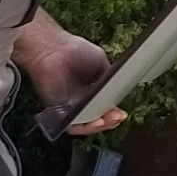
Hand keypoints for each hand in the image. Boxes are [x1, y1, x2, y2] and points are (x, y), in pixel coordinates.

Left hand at [12, 14, 124, 134]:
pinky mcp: (59, 111)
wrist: (55, 49)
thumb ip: (110, 79)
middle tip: (117, 116)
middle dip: (111, 121)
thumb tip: (117, 94)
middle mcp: (83, 100)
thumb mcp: (101, 63)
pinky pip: (72, 125)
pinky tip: (95, 121)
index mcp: (94, 89)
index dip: (115, 113)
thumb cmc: (74, 50)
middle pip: (99, 119)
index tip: (121, 112)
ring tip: (107, 119)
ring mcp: (71, 107)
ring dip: (100, 125)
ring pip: (87, 125)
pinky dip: (84, 126)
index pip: (107, 108)